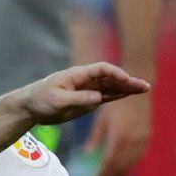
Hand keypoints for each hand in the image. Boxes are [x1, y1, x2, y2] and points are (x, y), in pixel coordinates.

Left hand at [14, 63, 150, 126]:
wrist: (30, 106)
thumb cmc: (40, 99)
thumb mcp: (57, 100)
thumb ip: (78, 98)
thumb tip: (99, 98)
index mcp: (78, 75)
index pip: (102, 69)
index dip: (115, 73)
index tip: (126, 80)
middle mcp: (86, 80)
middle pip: (111, 77)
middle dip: (128, 81)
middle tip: (145, 86)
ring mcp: (88, 90)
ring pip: (111, 87)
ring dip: (127, 88)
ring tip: (144, 89)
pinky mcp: (87, 100)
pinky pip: (106, 96)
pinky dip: (118, 95)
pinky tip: (130, 94)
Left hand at [84, 92, 151, 175]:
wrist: (136, 89)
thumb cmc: (114, 103)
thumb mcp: (101, 120)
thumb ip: (95, 138)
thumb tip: (87, 153)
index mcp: (119, 136)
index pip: (111, 162)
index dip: (104, 174)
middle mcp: (132, 140)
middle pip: (121, 166)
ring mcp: (141, 139)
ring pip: (131, 163)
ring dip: (121, 174)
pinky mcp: (146, 136)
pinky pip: (138, 156)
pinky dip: (130, 165)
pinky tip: (123, 170)